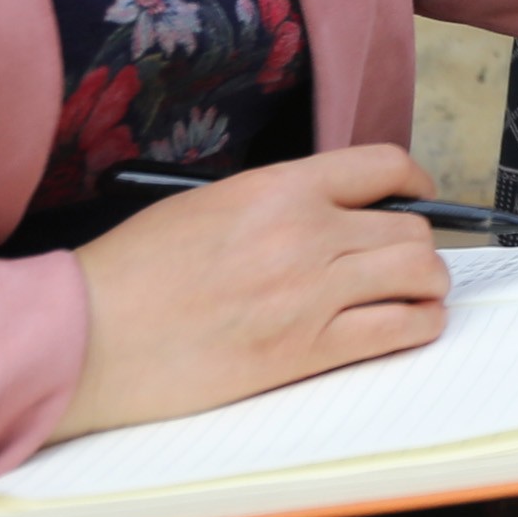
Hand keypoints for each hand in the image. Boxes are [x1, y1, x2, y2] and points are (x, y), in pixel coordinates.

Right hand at [55, 147, 450, 439]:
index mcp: (277, 188)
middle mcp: (305, 232)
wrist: (89, 336)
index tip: (418, 197)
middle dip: (418, 245)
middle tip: (407, 263)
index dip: (414, 183)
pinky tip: (410, 327)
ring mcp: (312, 293)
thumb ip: (274, 204)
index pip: (382, 166)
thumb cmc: (131, 275)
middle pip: (410, 228)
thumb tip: (329, 214)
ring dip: (427, 286)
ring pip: (419, 275)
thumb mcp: (205, 207)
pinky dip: (418, 327)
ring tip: (416, 297)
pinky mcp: (307, 350)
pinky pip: (398, 330)